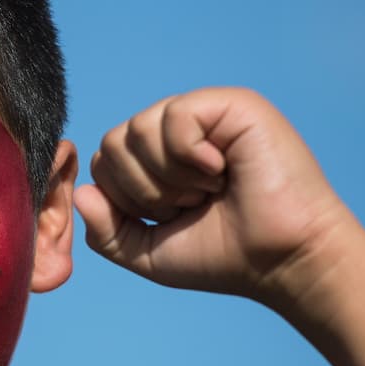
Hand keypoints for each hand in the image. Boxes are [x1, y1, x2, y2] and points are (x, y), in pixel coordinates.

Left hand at [73, 87, 353, 306]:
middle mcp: (177, 132)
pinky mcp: (231, 105)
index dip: (125, 198)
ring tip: (207, 190)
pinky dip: (188, 154)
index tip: (169, 217)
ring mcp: (203, 115)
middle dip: (143, 189)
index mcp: (157, 160)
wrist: (281, 260)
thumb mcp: (147, 251)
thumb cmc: (223, 256)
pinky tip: (219, 170)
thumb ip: (106, 231)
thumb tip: (83, 194)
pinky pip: (175, 115)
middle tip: (190, 204)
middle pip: (113, 143)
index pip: (104, 162)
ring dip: (168, 177)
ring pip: (137, 129)